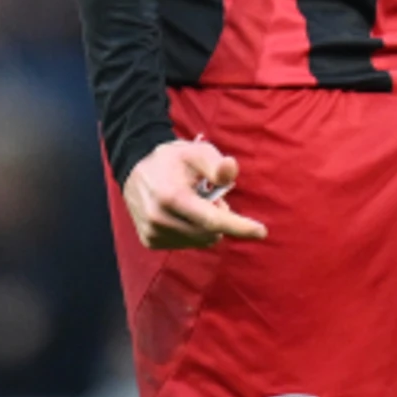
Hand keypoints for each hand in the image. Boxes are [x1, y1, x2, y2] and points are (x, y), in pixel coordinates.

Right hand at [123, 138, 268, 250]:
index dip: (238, 226)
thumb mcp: (195, 152)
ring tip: (194, 204)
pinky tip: (182, 215)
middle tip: (210, 196)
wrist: (134, 168)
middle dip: (220, 218)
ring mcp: (153, 233)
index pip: (211, 219)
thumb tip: (231, 169)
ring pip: (200, 241)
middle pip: (209, 232)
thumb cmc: (172, 160)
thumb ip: (215, 163)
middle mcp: (159, 219)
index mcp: (171, 197)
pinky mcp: (150, 241)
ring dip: (206, 227)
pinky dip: (193, 232)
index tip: (262, 232)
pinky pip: (186, 244)